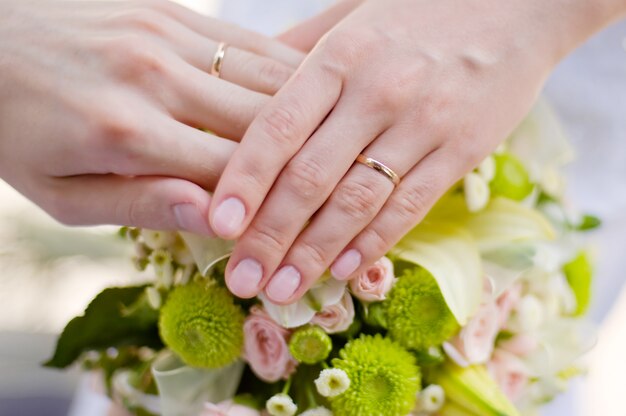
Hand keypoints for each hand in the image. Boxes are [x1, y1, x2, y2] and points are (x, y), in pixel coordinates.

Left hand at [0, 0, 302, 232]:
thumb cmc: (15, 128)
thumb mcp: (61, 192)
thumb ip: (139, 204)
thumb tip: (211, 217)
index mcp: (126, 133)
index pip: (228, 176)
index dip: (270, 206)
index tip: (297, 225)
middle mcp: (155, 77)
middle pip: (261, 126)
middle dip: (300, 165)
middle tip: (331, 191)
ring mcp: (165, 36)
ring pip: (265, 80)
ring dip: (306, 117)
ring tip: (333, 147)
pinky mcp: (171, 10)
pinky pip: (246, 42)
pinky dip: (282, 72)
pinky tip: (307, 95)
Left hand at [209, 0, 623, 301]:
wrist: (517, 5)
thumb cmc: (420, 12)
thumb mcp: (352, 19)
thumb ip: (297, 56)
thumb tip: (237, 90)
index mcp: (341, 56)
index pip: (278, 128)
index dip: (244, 182)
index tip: (218, 226)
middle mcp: (378, 92)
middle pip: (312, 177)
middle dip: (271, 236)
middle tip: (241, 278)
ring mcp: (424, 123)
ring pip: (358, 202)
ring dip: (315, 253)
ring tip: (282, 290)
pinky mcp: (462, 149)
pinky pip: (410, 206)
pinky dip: (373, 243)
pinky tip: (341, 270)